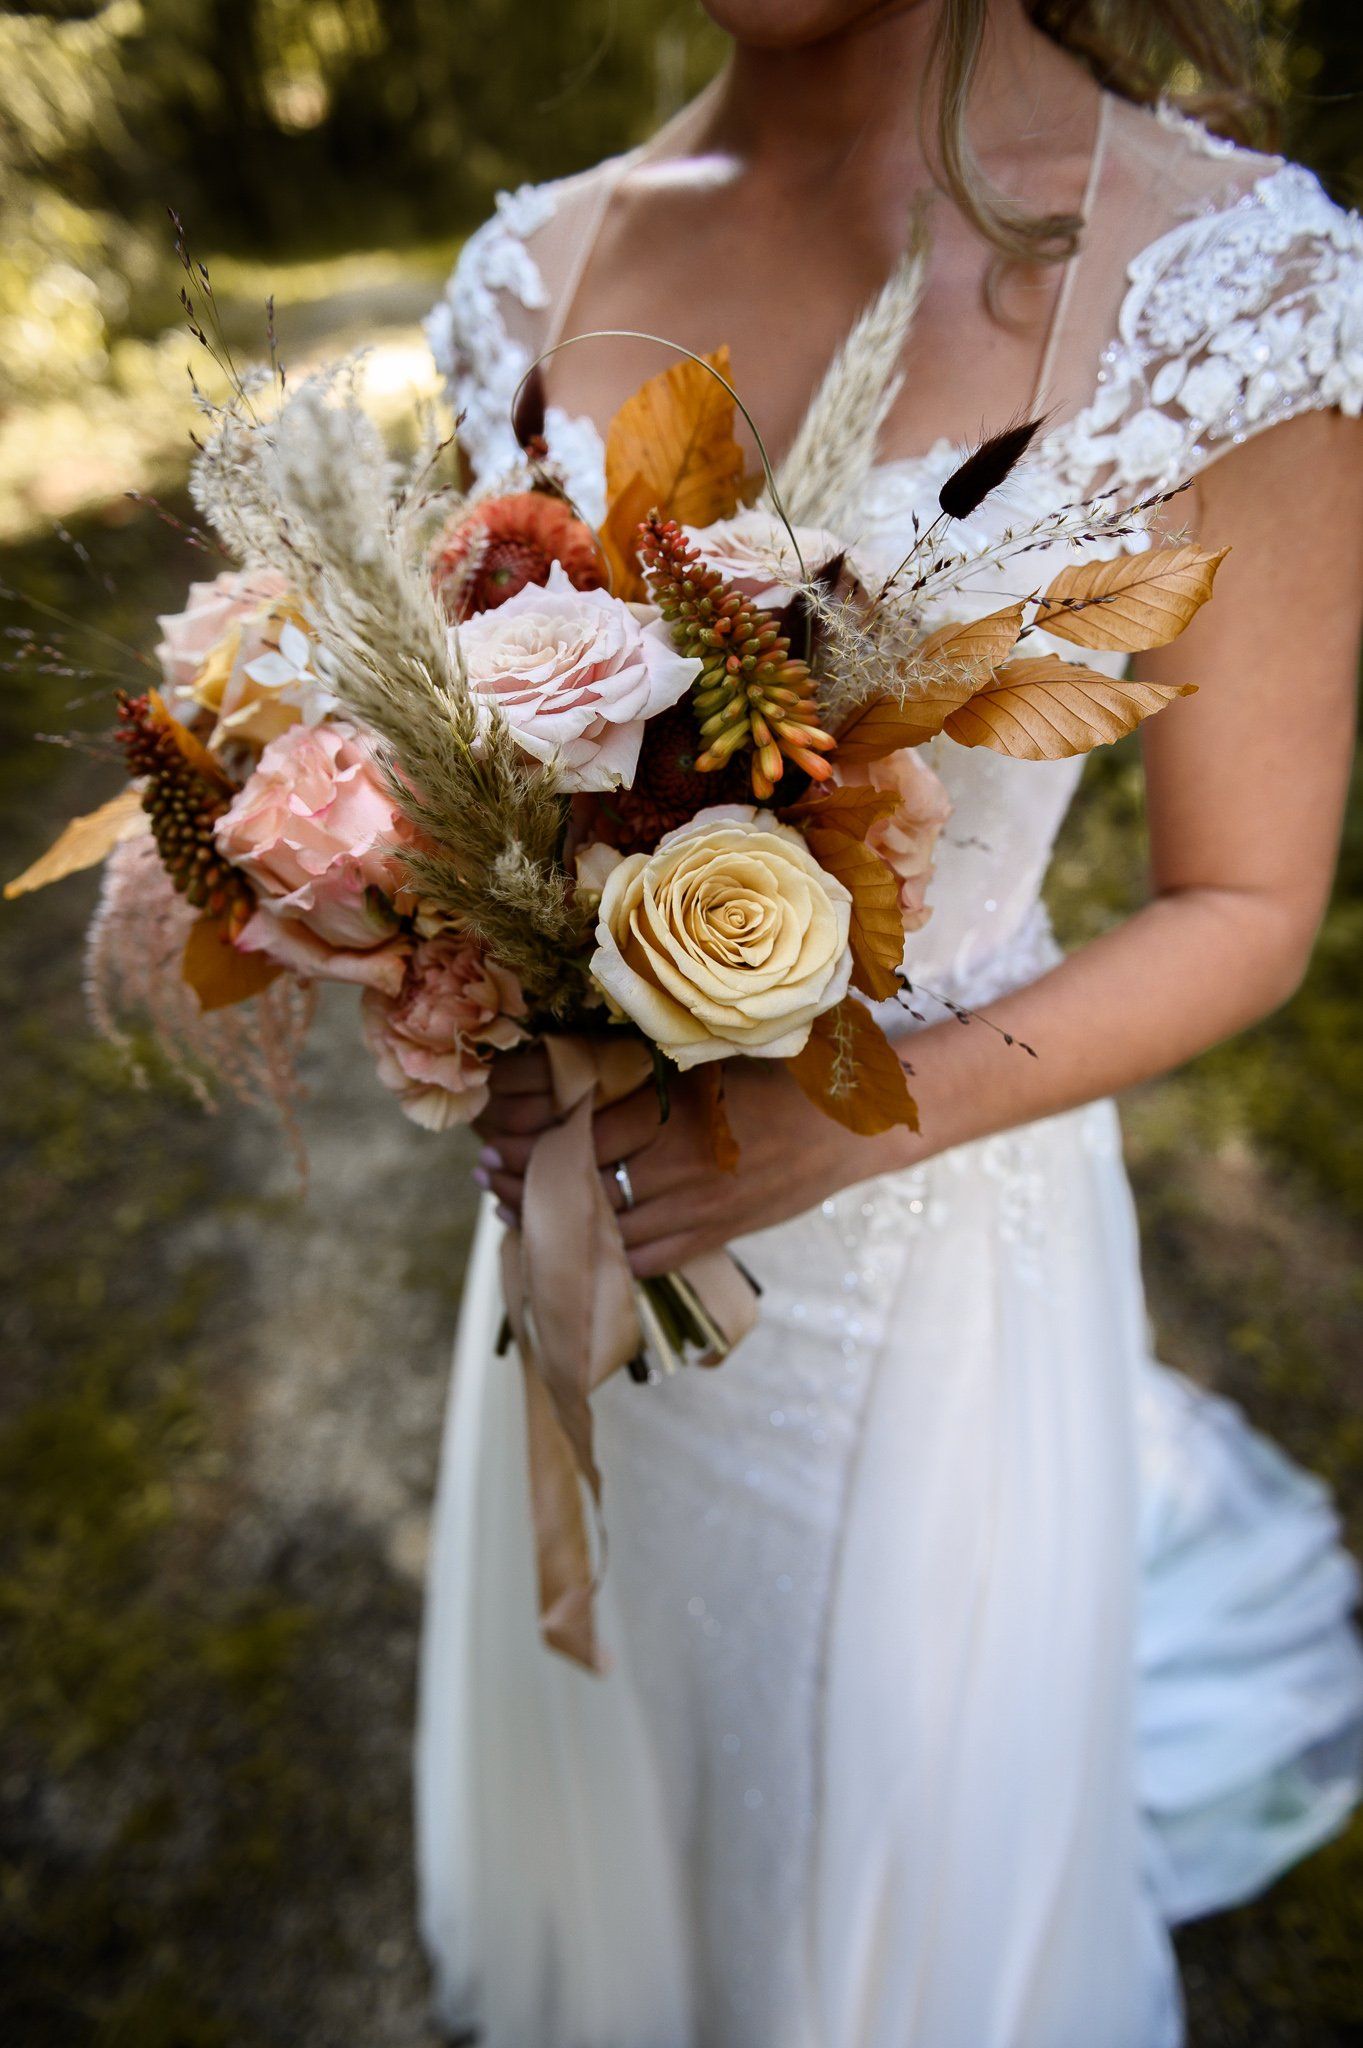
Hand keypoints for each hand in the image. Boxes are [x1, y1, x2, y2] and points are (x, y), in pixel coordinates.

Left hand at [473, 1049, 916, 1277]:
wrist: (848, 1128)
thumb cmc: (777, 1080)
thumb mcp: (708, 1061)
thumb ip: (647, 1072)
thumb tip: (575, 1075)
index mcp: (673, 1114)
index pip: (577, 1138)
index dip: (527, 1142)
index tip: (493, 1134)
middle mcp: (679, 1168)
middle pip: (580, 1188)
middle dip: (524, 1185)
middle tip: (487, 1175)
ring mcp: (697, 1211)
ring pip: (605, 1231)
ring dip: (554, 1224)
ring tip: (514, 1211)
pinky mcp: (714, 1238)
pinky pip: (645, 1262)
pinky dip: (605, 1258)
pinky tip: (579, 1244)